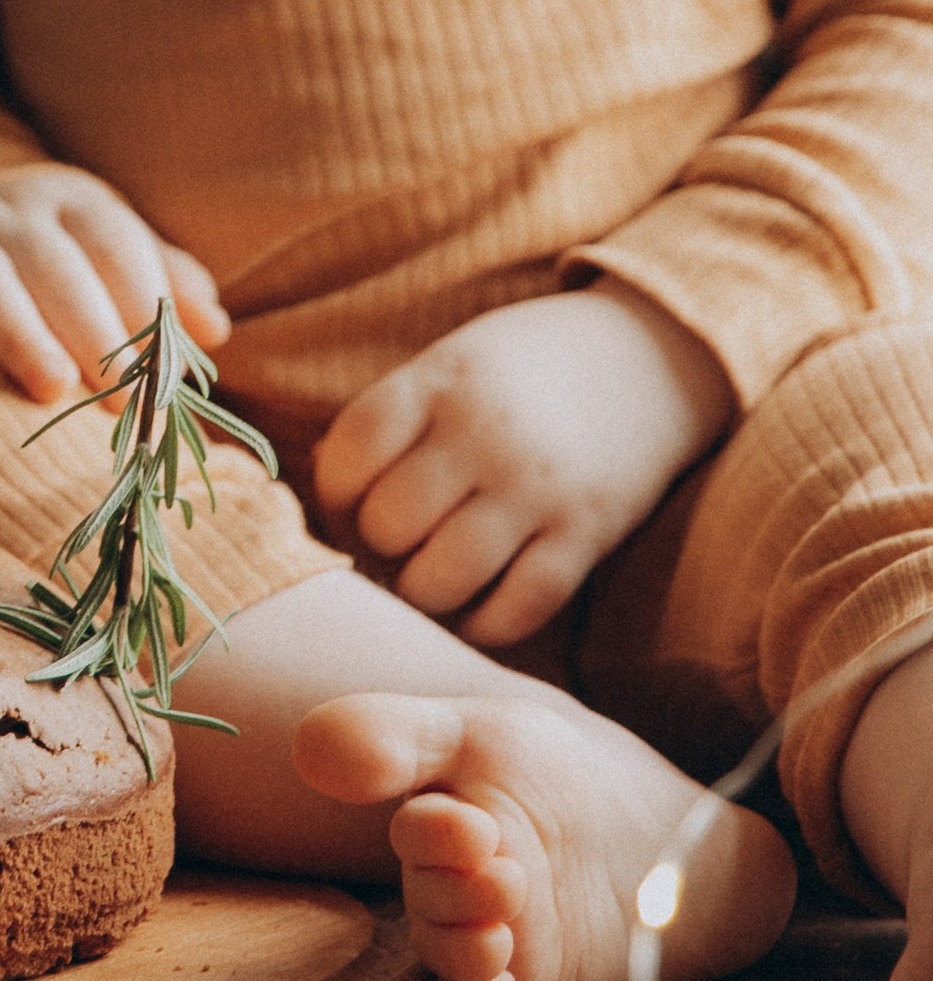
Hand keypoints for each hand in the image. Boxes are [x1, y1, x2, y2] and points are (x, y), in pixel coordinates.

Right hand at [0, 164, 229, 404]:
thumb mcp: (115, 254)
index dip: (142, 301)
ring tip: (51, 387)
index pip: (114, 243)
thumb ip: (167, 285)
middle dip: (91, 330)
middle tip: (119, 397)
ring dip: (18, 332)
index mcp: (74, 202)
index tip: (165, 368)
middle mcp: (11, 212)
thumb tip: (213, 330)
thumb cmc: (62, 258)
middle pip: (53, 264)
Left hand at [311, 282, 732, 647]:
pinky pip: (514, 609)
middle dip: (380, 544)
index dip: (334, 492)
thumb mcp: (452, 364)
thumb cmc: (522, 370)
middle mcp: (485, 435)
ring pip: (440, 579)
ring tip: (431, 574)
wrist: (652, 356)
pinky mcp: (586, 536)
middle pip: (389, 523)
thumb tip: (327, 512)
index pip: (350, 452)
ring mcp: (538, 489)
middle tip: (397, 541)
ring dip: (423, 591)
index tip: (351, 499)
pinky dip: (483, 624)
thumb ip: (394, 424)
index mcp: (441, 381)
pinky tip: (476, 606)